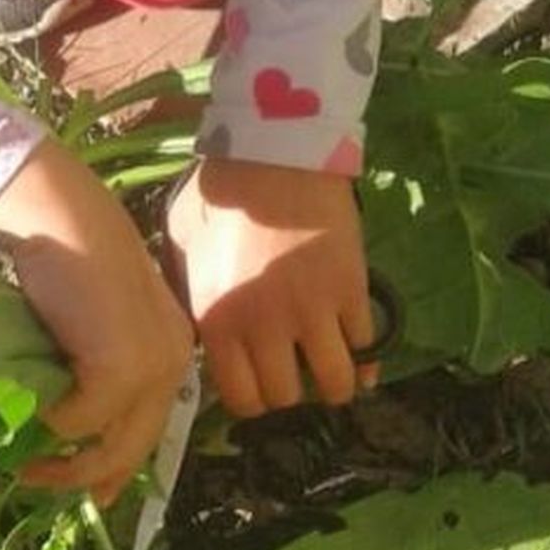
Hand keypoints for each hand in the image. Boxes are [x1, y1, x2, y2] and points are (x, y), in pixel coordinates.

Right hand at [0, 138, 194, 507]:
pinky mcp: (121, 370)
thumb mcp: (86, 323)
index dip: (118, 463)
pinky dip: (51, 420)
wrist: (55, 215)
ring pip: (111, 445)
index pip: (151, 425)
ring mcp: (151, 367)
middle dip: (88, 475)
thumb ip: (90, 366)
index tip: (87, 491)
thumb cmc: (61, 257)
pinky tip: (28, 405)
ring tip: (25, 465)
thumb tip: (66, 425)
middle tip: (38, 479)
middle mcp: (171, 361)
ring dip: (67, 463)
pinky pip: (78, 421)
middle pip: (136, 446)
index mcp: (169, 347)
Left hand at [165, 157, 374, 415]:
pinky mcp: (351, 291)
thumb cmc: (219, 194)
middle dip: (290, 390)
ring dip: (334, 383)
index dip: (252, 397)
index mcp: (217, 320)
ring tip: (333, 368)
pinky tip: (361, 351)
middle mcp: (263, 327)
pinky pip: (366, 346)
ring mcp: (311, 312)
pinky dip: (368, 356)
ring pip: (333, 383)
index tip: (259, 381)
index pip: (240, 396)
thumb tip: (190, 325)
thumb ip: (185, 291)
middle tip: (294, 369)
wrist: (273, 152)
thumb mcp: (181, 244)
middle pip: (285, 397)